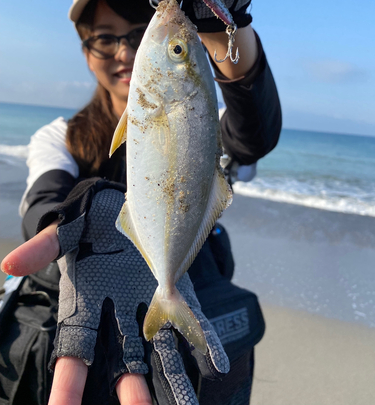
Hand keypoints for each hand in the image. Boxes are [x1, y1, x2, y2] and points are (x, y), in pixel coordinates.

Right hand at [2, 188, 227, 404]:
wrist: (123, 209)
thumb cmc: (89, 223)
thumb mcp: (64, 232)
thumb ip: (42, 248)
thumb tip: (8, 264)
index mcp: (87, 309)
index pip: (75, 356)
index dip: (69, 387)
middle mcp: (119, 317)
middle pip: (125, 365)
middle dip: (132, 392)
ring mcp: (150, 307)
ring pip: (161, 354)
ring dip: (173, 382)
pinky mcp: (175, 294)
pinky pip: (191, 322)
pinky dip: (204, 342)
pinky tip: (215, 363)